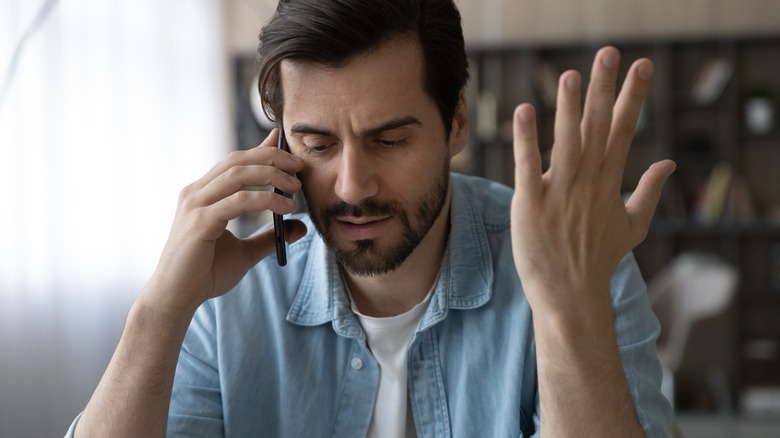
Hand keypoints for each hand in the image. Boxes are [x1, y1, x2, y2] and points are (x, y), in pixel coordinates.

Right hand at [145, 129, 306, 315]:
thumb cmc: (204, 275)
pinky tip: (286, 207)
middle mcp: (195, 193)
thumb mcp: (245, 253)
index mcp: (202, 194)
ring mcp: (195, 205)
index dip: (261, 149)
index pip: (234, 162)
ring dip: (272, 174)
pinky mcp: (200, 221)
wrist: (176, 298)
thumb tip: (300, 227)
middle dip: (272, 156)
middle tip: (300, 165)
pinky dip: (267, 200)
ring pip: (238, 174)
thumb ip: (268, 237)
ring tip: (296, 185)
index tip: (285, 145)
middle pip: (237, 160)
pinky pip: (239, 201)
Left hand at [510, 46, 675, 313]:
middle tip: (609, 54)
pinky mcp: (531, 205)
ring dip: (567, 108)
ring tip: (570, 75)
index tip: (642, 67)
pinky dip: (526, 140)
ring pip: (566, 142)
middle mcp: (587, 182)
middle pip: (598, 128)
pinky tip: (524, 111)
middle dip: (604, 90)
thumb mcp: (632, 226)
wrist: (571, 296)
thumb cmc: (597, 261)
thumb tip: (669, 162)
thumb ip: (649, 192)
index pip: (623, 130)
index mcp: (609, 182)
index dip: (632, 97)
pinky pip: (528, 166)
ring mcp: (559, 193)